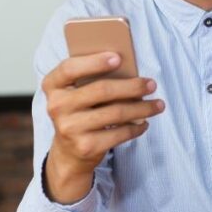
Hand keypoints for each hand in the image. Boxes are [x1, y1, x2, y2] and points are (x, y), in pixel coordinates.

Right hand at [43, 52, 164, 202]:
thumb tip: (130, 70)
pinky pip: (120, 133)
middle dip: (132, 86)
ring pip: (116, 112)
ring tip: (158, 104)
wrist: (69, 153)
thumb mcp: (77, 93)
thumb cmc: (80, 111)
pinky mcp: (85, 146)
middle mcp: (57, 106)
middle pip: (102, 90)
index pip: (69, 68)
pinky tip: (144, 122)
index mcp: (53, 85)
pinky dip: (137, 127)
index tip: (118, 58)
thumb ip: (92, 79)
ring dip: (142, 108)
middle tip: (152, 84)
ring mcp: (70, 128)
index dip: (94, 62)